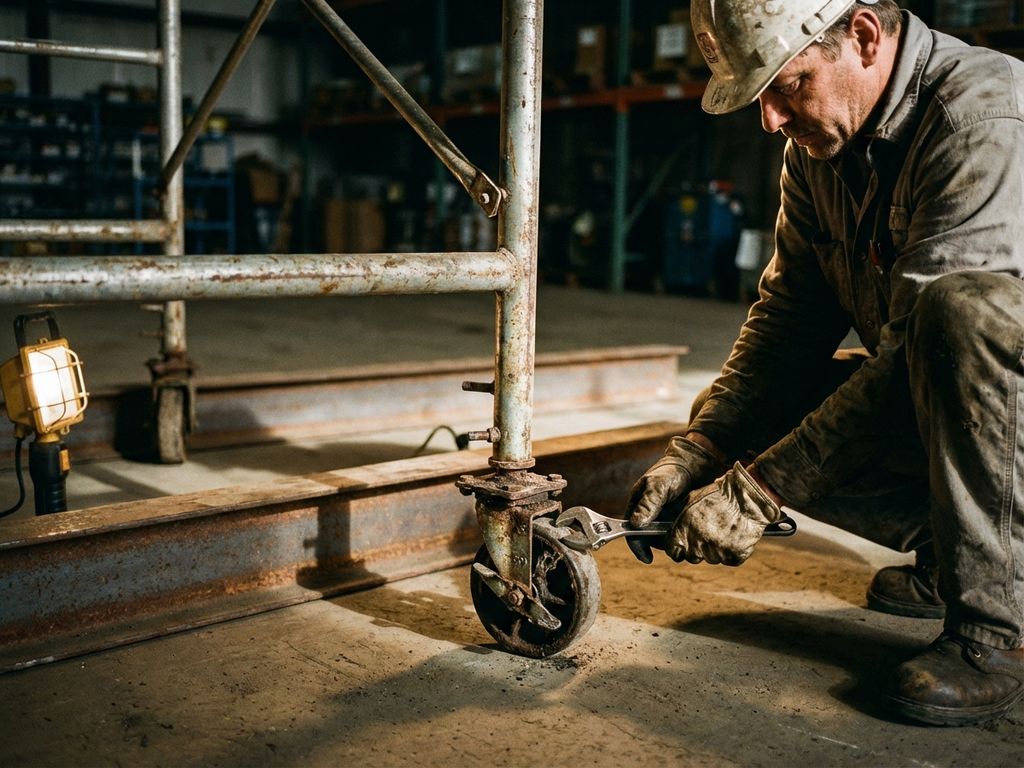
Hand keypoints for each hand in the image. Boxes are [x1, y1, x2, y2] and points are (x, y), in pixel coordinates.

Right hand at [625, 436, 724, 562]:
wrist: (700, 462)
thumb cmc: (674, 469)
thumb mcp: (659, 484)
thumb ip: (648, 503)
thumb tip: (635, 524)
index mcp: (639, 506)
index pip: (632, 531)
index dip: (637, 546)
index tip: (647, 558)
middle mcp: (653, 515)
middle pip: (651, 540)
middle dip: (662, 546)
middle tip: (675, 548)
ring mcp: (669, 519)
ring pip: (669, 540)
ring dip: (677, 544)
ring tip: (689, 541)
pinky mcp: (685, 521)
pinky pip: (684, 536)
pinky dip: (689, 540)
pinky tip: (697, 537)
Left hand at [665, 462, 782, 565]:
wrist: (745, 497)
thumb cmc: (718, 495)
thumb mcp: (691, 500)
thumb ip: (681, 519)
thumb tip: (675, 528)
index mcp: (684, 532)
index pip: (673, 551)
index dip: (677, 549)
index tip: (681, 546)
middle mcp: (698, 545)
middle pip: (692, 557)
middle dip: (696, 549)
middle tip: (707, 534)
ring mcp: (716, 552)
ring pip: (712, 558)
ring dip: (715, 549)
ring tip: (723, 531)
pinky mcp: (734, 556)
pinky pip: (729, 560)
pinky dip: (732, 552)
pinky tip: (734, 536)